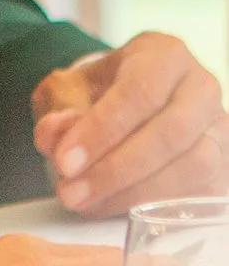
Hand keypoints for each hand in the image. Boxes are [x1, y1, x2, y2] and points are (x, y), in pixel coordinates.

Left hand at [32, 33, 228, 216]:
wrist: (131, 102)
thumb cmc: (102, 92)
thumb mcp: (70, 89)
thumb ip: (58, 108)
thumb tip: (53, 136)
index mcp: (165, 55)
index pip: (140, 91)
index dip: (101, 130)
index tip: (65, 161)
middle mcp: (201, 88)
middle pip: (170, 133)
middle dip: (115, 169)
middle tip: (71, 191)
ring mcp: (219, 129)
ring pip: (192, 167)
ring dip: (134, 193)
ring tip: (86, 203)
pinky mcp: (224, 168)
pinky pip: (202, 194)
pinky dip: (156, 207)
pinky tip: (114, 210)